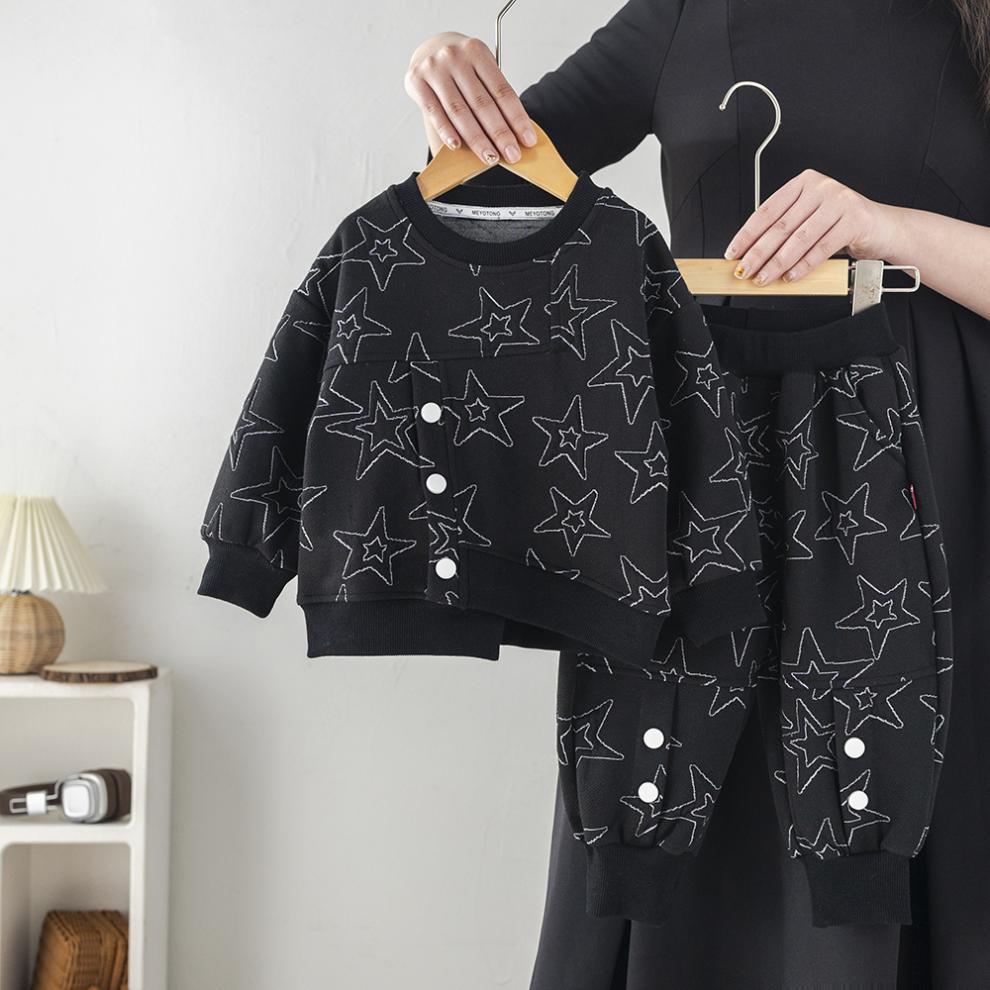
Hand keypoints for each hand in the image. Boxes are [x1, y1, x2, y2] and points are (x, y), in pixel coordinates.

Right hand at [405, 32, 537, 165]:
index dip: (517, 118)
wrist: (429, 50)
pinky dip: (447, 131)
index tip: (528, 140)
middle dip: (500, 134)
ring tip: (490, 157)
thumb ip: (492, 97)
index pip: (502, 91)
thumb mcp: (479, 71)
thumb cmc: (461, 68)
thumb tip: (512, 135)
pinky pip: (434, 112)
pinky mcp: (416, 82)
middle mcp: (455, 57)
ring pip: (459, 111)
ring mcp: (434, 69)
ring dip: (477, 139)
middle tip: (512, 155)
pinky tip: (458, 146)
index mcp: (477, 52)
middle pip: (482, 103)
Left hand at [723, 168, 899, 284]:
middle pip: (780, 227)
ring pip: (798, 239)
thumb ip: (786, 231)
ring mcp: (839, 201)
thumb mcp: (810, 221)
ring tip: (763, 278)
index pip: (766, 210)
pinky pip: (821, 248)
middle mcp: (820, 188)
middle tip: (743, 271)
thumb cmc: (841, 225)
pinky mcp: (854, 220)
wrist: (883, 227)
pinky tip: (790, 277)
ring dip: (776, 264)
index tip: (733, 253)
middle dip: (757, 254)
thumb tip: (752, 256)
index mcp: (803, 183)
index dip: (746, 234)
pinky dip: (803, 266)